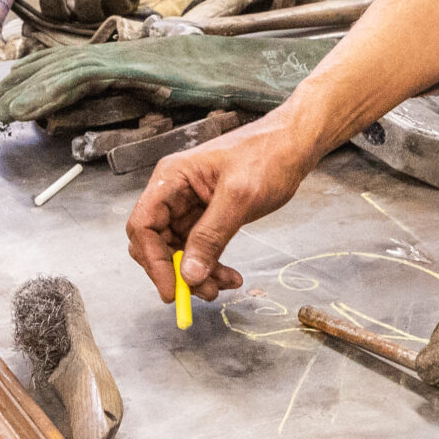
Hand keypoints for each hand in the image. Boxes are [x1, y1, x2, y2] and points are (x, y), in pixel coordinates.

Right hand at [124, 111, 328, 300]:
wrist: (294, 145)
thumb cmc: (267, 155)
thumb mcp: (239, 197)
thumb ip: (210, 236)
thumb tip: (187, 274)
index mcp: (172, 178)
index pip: (143, 225)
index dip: (152, 261)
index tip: (171, 289)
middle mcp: (174, 192)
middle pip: (155, 243)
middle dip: (175, 271)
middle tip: (201, 292)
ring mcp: (189, 206)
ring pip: (178, 251)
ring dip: (196, 274)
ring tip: (222, 286)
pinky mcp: (207, 217)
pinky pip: (198, 249)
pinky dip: (210, 266)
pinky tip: (230, 277)